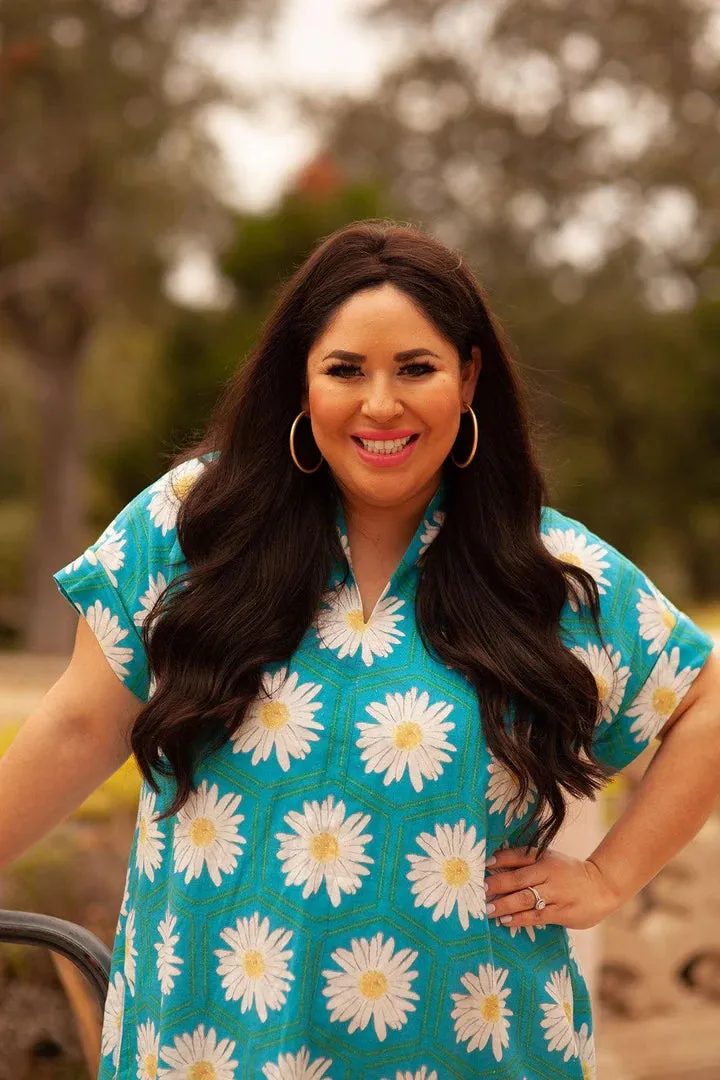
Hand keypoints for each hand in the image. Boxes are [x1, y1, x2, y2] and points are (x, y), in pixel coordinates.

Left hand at [484, 846, 619, 930]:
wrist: (602, 886)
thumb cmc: (568, 873)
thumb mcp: (550, 860)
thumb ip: (526, 861)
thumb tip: (494, 863)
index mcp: (544, 858)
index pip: (518, 855)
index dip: (499, 859)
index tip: (481, 866)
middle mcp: (549, 873)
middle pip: (518, 878)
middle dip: (496, 885)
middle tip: (479, 892)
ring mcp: (556, 893)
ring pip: (525, 898)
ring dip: (504, 905)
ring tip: (487, 910)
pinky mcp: (562, 912)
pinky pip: (537, 916)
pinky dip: (520, 919)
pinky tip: (506, 921)